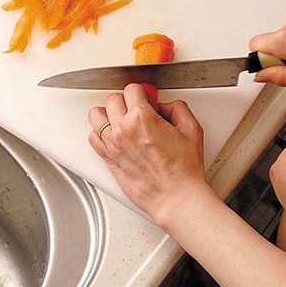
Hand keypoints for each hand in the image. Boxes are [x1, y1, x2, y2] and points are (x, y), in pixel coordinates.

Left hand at [88, 83, 205, 220]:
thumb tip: (165, 105)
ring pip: (96, 115)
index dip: (143, 93)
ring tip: (122, 120)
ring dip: (109, 114)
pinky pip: (93, 138)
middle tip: (138, 110)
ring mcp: (112, 145)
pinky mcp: (108, 159)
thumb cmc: (183, 170)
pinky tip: (115, 136)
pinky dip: (101, 133)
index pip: (132, 89)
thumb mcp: (191, 129)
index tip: (148, 99)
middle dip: (127, 101)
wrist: (176, 197)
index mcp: (142, 118)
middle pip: (112, 99)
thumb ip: (177, 108)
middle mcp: (123, 129)